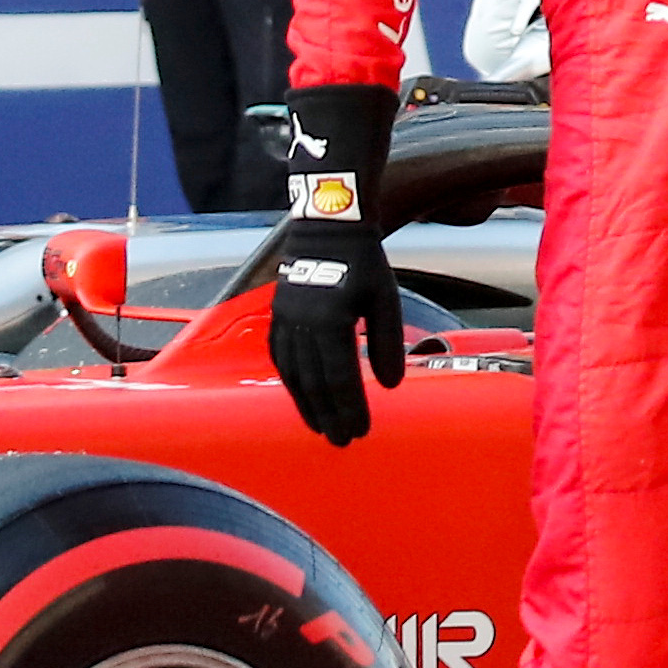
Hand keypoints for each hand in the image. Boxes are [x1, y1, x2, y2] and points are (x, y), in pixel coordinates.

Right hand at [263, 85, 407, 445]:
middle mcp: (302, 326)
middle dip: (329, 416)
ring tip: (321, 428)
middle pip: (315, 384)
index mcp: (331, 323)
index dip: (350, 409)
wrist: (328, 225)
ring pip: (293, 375)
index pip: (340, 379)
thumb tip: (390, 386)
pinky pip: (280, 357)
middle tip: (343, 442)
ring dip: (307, 405)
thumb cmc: (364, 262)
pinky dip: (290, 382)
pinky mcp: (278, 314)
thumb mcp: (385, 299)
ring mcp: (285, 320)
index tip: (361, 432)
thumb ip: (387, 343)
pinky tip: (300, 394)